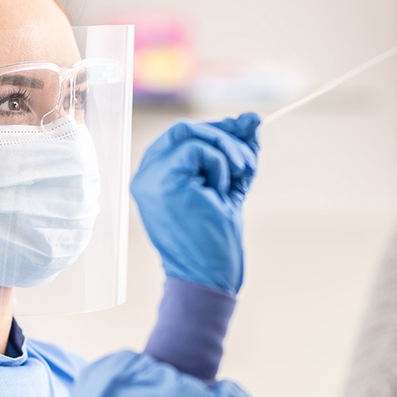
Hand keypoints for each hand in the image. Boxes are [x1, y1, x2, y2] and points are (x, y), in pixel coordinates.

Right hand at [131, 113, 260, 293]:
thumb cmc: (214, 240)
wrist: (208, 277)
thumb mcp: (228, 186)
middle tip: (248, 161)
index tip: (248, 129)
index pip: (182, 136)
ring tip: (239, 178)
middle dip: (224, 135)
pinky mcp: (163, 181)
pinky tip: (221, 192)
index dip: (217, 129)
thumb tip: (252, 118)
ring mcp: (150, 178)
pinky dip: (220, 164)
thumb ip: (235, 153)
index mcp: (155, 177)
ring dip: (226, 150)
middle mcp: (145, 175)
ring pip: (190, 133)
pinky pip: (197, 149)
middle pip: (184, 129)